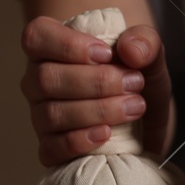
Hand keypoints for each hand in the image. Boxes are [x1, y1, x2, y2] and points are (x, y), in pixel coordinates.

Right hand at [19, 16, 175, 165]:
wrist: (148, 118)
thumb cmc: (136, 76)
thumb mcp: (149, 53)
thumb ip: (144, 41)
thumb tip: (130, 51)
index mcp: (51, 48)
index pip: (36, 36)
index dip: (67, 45)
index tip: (106, 54)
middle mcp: (38, 81)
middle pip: (46, 78)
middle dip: (96, 82)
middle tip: (135, 83)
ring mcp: (41, 116)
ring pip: (52, 114)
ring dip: (97, 111)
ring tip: (134, 107)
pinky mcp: (51, 148)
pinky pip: (51, 148)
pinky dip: (79, 142)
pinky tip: (106, 134)